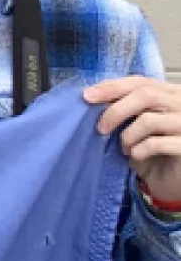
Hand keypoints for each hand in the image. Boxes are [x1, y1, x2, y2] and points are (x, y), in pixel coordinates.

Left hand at [86, 77, 180, 201]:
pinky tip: (137, 155)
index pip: (142, 82)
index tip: (88, 96)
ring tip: (125, 147)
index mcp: (172, 93)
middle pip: (146, 95)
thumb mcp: (137, 123)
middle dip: (116, 111)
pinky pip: (156, 144)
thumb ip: (126, 107)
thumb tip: (92, 96)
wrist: (173, 178)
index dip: (113, 87)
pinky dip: (138, 150)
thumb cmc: (154, 149)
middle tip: (101, 128)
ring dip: (127, 136)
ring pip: (149, 120)